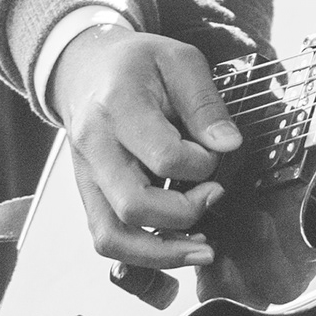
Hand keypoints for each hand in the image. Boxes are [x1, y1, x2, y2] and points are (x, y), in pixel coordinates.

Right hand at [50, 21, 241, 267]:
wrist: (87, 69)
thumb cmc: (139, 64)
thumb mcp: (180, 61)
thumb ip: (205, 103)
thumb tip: (229, 145)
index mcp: (118, 106)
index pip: (163, 156)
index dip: (200, 164)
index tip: (216, 152)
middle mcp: (94, 147)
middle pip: (133, 205)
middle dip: (185, 214)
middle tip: (214, 195)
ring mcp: (86, 176)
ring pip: (111, 236)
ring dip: (161, 253)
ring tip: (202, 250)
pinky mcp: (88, 195)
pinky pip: (106, 238)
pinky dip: (142, 254)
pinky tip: (176, 248)